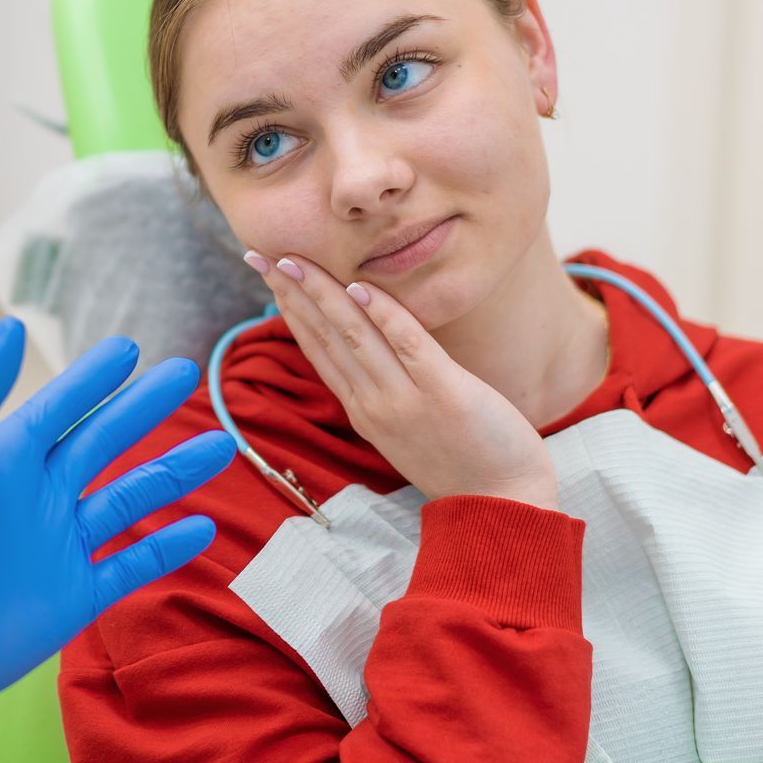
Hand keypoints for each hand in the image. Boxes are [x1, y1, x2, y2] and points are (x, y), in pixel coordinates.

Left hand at [0, 318, 233, 762]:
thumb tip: (11, 326)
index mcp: (6, 460)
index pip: (61, 407)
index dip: (93, 378)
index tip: (128, 348)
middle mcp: (40, 497)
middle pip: (106, 443)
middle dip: (145, 409)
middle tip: (186, 373)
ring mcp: (62, 547)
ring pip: (131, 498)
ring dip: (174, 472)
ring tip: (220, 445)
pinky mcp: (76, 596)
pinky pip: (133, 564)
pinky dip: (168, 547)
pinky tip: (203, 526)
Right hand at [247, 251, 558, 510]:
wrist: (501, 508)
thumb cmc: (462, 463)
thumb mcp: (405, 430)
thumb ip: (383, 391)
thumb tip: (368, 353)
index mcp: (364, 409)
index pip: (318, 349)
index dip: (290, 309)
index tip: (269, 274)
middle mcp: (374, 403)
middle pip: (325, 336)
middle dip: (291, 292)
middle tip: (261, 254)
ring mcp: (406, 399)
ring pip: (355, 336)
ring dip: (322, 294)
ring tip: (294, 261)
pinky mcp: (444, 393)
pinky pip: (410, 346)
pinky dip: (385, 316)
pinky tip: (361, 287)